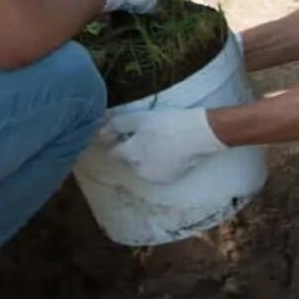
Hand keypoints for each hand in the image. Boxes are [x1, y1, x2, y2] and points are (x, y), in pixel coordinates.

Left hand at [98, 107, 226, 183]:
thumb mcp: (139, 118)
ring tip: (159, 142)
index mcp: (131, 154)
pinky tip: (169, 152)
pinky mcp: (169, 180)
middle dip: (133, 150)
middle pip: (129, 160)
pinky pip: (157, 172)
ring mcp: (155, 177)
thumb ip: (117, 126)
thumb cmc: (167, 123)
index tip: (125, 134)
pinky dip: (159, 164)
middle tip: (147, 135)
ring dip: (145, 158)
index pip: (114, 152)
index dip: (117, 142)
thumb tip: (100, 134)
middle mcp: (140, 170)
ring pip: (143, 167)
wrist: (198, 134)